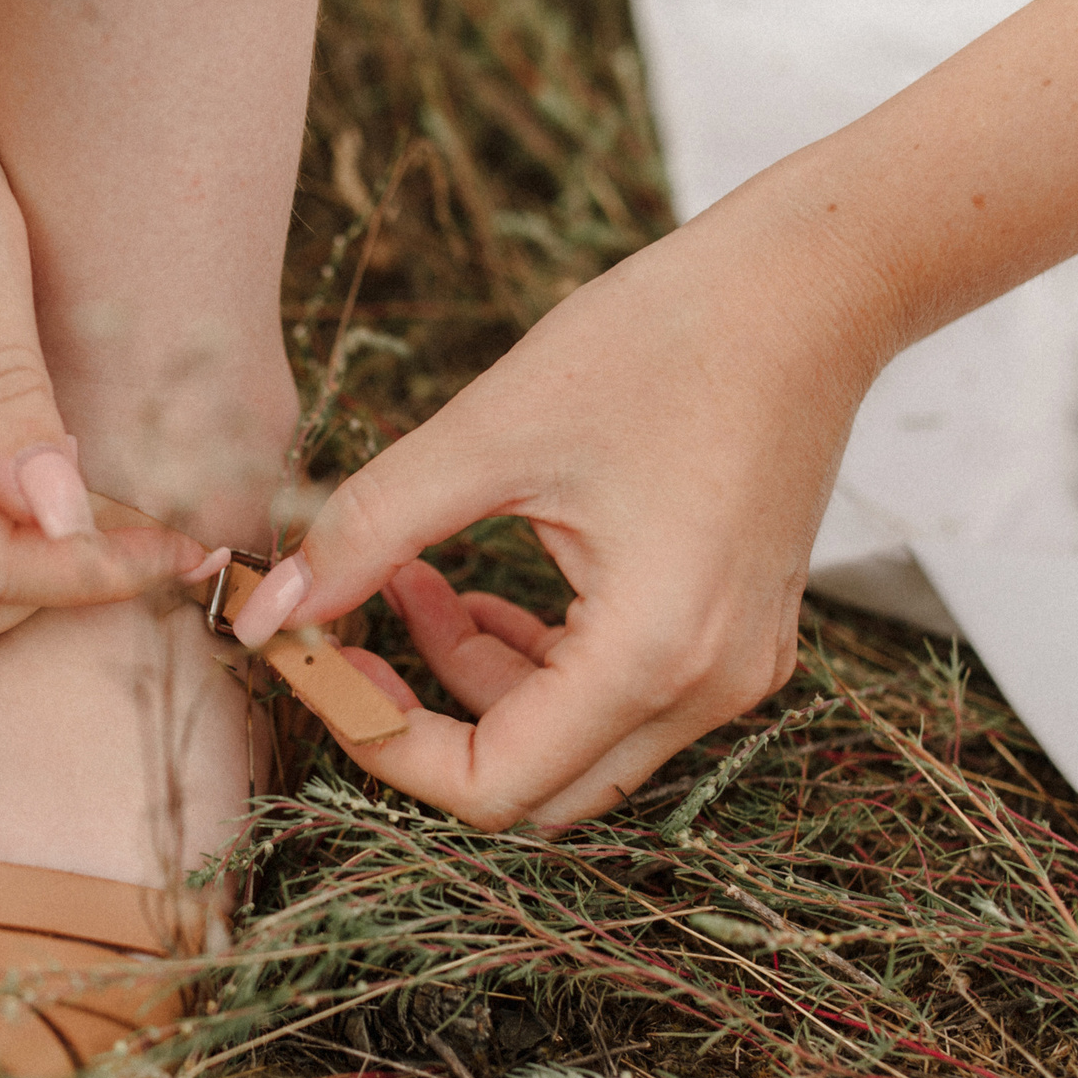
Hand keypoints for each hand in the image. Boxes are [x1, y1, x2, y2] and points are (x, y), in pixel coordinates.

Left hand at [233, 194, 895, 829]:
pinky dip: (535, 666)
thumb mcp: (490, 433)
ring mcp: (735, 671)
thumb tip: (267, 613)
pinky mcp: (737, 638)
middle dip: (426, 725)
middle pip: (534, 790)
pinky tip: (481, 584)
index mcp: (653, 653)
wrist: (809, 286)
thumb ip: (369, 530)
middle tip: (351, 637)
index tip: (319, 660)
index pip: (490, 787)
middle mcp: (707, 688)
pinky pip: (618, 703)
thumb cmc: (663, 339)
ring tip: (411, 580)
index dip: (381, 739)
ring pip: (571, 750)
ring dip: (476, 687)